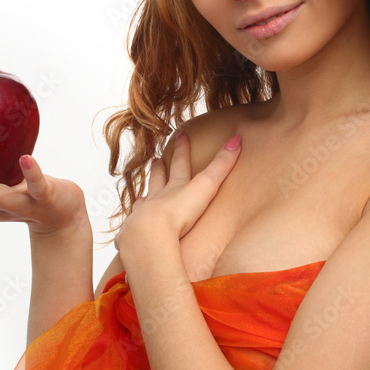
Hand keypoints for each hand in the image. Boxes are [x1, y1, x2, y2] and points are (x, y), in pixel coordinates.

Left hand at [114, 131, 241, 255]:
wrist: (150, 235)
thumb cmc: (179, 213)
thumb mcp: (206, 187)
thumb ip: (221, 166)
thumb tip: (237, 138)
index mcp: (175, 188)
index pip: (180, 163)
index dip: (182, 149)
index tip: (181, 135)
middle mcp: (157, 198)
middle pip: (158, 179)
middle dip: (159, 169)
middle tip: (156, 159)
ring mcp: (143, 215)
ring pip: (144, 201)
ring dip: (145, 196)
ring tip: (143, 193)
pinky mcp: (133, 234)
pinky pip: (132, 229)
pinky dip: (132, 225)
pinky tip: (131, 225)